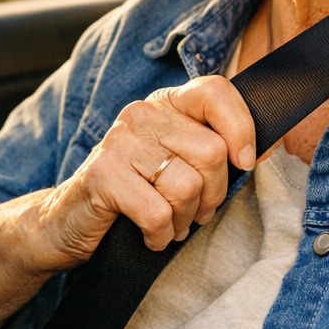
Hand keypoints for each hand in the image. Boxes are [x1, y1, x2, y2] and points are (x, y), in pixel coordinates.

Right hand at [36, 76, 255, 267]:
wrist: (68, 222)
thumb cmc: (136, 195)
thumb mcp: (178, 164)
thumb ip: (213, 151)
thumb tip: (260, 153)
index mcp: (166, 105)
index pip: (216, 92)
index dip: (241, 130)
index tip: (243, 164)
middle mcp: (142, 114)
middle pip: (212, 152)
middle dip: (212, 195)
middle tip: (196, 212)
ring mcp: (120, 142)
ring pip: (187, 186)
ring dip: (185, 219)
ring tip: (170, 224)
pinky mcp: (103, 175)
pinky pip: (158, 212)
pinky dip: (160, 235)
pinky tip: (149, 235)